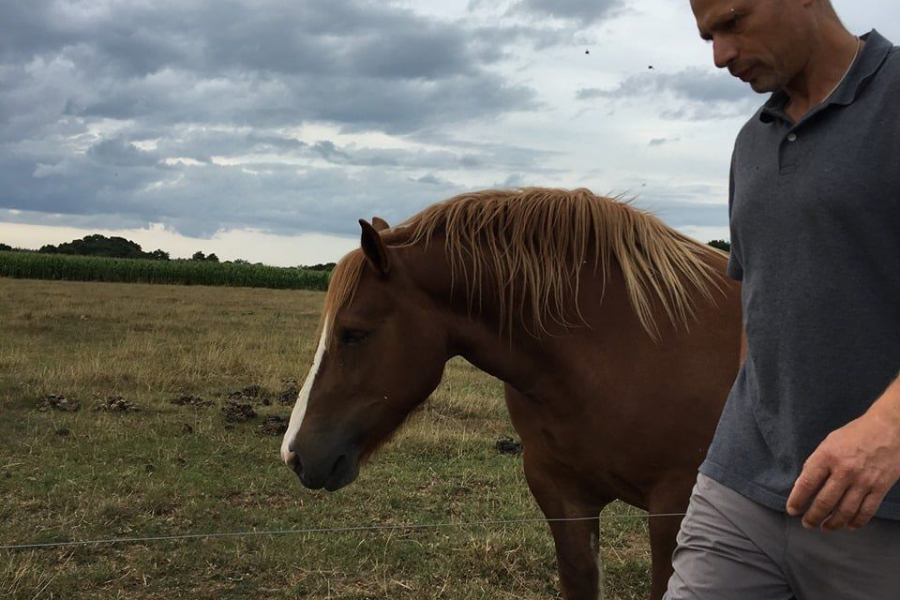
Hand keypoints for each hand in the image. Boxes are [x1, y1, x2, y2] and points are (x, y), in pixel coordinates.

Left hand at [786, 408, 899, 531]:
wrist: (889, 428)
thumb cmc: (855, 434)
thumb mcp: (829, 442)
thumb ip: (816, 463)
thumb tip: (803, 486)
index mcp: (827, 456)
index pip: (806, 484)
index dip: (797, 500)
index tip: (792, 510)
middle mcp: (844, 470)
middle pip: (824, 502)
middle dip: (812, 517)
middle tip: (807, 524)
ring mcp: (864, 481)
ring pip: (845, 511)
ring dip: (833, 524)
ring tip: (825, 527)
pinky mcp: (880, 488)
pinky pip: (866, 511)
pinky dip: (856, 522)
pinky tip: (848, 525)